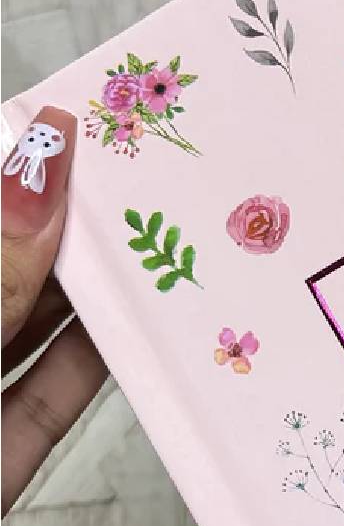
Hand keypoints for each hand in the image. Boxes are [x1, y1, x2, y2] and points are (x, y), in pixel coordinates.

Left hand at [2, 107, 107, 514]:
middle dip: (56, 222)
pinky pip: (43, 400)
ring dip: (85, 291)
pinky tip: (134, 327)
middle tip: (131, 175)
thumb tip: (37, 173)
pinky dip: (92, 365)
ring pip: (20, 327)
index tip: (66, 125)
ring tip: (148, 240)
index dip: (7, 170)